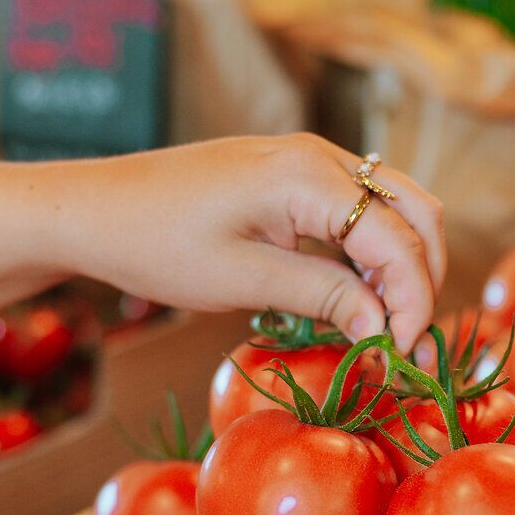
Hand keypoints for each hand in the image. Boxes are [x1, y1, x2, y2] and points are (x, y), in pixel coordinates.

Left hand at [51, 134, 446, 355]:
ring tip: (384, 325)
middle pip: (417, 214)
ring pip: (396, 207)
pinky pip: (360, 208)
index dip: (412, 304)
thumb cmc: (155, 244)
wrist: (91, 208)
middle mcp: (320, 155)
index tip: (401, 358)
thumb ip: (323, 298)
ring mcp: (308, 159)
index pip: (396, 242)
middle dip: (423, 281)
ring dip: (403, 265)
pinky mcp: (293, 174)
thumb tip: (386, 327)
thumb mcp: (242, 281)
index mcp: (308, 176)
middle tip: (406, 345)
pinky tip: (353, 297)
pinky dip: (373, 251)